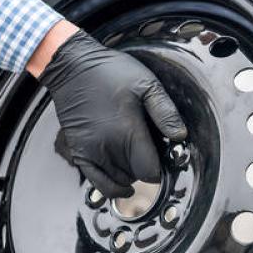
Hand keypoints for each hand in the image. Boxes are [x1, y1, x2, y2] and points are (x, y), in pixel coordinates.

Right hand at [36, 29, 187, 198]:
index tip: (163, 155)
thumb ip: (165, 112)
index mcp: (127, 133)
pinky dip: (111, 186)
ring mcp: (91, 153)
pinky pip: (98, 183)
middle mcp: (107, 148)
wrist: (72, 67)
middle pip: (137, 177)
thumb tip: (180, 136)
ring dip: (130, 174)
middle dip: (146, 167)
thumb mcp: (146, 84)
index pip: (151, 172)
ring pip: (119, 181)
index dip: (160, 167)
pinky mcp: (79, 153)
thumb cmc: (109, 72)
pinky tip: (122, 182)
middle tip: (149, 149)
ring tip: (134, 154)